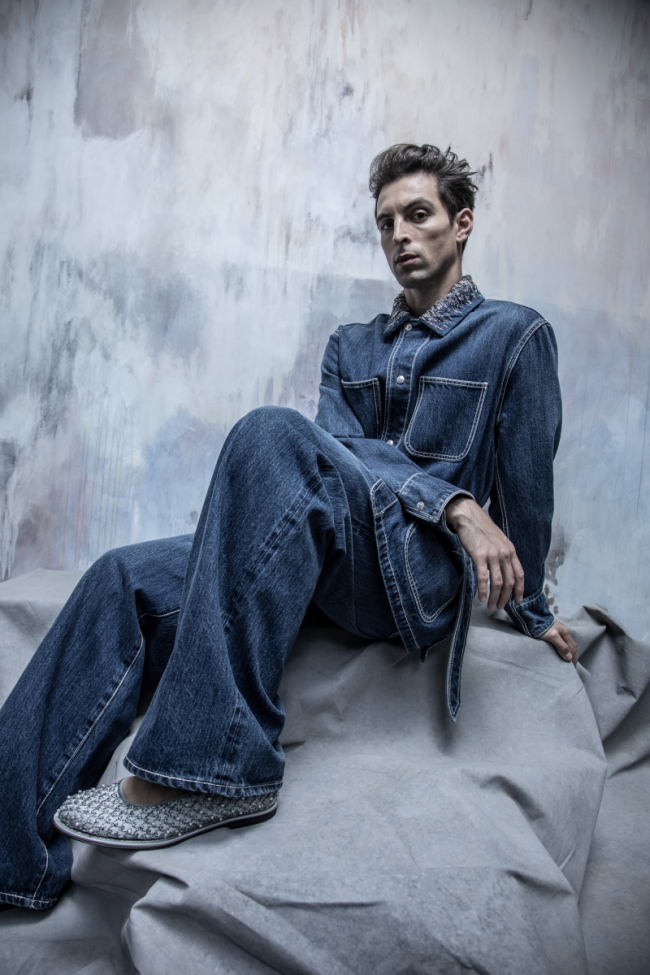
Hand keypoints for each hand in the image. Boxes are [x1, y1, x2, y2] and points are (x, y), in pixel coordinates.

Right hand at [444, 496, 524, 610]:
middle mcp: (505, 553)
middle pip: (509, 581)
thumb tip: (503, 570)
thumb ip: (503, 554)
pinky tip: (481, 598)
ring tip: (491, 605)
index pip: (519, 574)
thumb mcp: (498, 541)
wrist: (468, 517)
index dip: (520, 589)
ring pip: (498, 583)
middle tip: (500, 606)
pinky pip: (483, 578)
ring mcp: (493, 555)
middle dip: (506, 597)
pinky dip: (483, 590)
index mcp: (511, 550)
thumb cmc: (481, 529)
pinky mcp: (480, 556)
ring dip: (495, 597)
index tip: (517, 600)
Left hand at [539, 620, 576, 665]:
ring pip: (567, 643)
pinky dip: (564, 648)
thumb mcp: (553, 637)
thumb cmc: (543, 628)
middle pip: (571, 646)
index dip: (573, 658)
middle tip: (571, 666)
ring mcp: (559, 630)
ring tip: (567, 659)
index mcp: (566, 633)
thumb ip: (561, 646)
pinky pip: (562, 642)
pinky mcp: (553, 631)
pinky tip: (560, 650)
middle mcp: (564, 632)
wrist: (533, 617)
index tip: (573, 668)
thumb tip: (569, 658)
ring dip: (569, 652)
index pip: (573, 648)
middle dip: (573, 656)